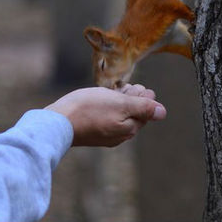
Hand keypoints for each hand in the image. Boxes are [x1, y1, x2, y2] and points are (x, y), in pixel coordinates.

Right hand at [45, 84, 166, 146]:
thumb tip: (162, 112)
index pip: (146, 111)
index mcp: (129, 129)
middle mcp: (120, 135)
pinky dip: (109, 107)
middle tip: (128, 86)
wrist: (58, 122)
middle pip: (133, 114)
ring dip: (121, 101)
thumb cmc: (89, 109)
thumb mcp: (119, 103)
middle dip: (133, 98)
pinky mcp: (93, 132)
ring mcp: (105, 135)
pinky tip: (103, 99)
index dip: (144, 97)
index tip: (137, 86)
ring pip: (120, 115)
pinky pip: (107, 119)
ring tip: (117, 89)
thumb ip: (142, 107)